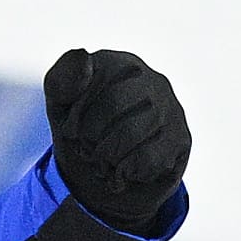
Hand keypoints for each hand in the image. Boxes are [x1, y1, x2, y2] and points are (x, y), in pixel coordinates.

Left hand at [40, 50, 188, 227]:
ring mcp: (170, 108)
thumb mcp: (60, 109)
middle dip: (90, 141)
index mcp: (117, 64)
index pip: (88, 85)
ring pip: (130, 134)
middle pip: (111, 108)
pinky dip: (126, 173)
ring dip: (107, 160)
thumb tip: (83, 56)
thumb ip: (62, 81)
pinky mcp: (181, 139)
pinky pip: (148, 159)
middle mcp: (150, 79)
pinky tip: (126, 171)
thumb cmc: (82, 137)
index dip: (73, 121)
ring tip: (105, 162)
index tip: (72, 133)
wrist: (104, 183)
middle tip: (89, 152)